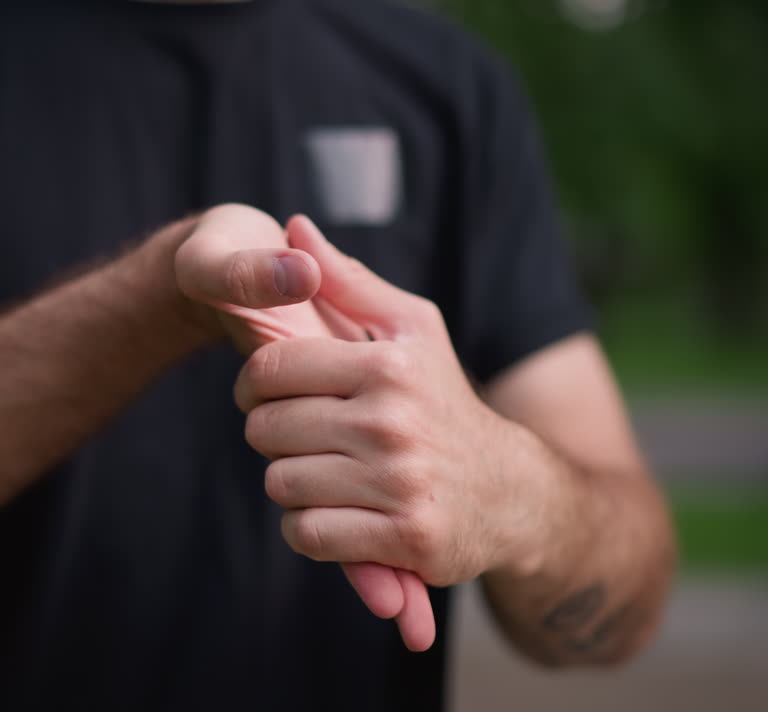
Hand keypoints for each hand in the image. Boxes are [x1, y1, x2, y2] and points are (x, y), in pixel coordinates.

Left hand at [173, 206, 435, 649]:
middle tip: (299, 438)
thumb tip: (294, 228)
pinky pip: (308, 534)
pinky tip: (334, 513)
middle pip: (266, 429)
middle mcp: (393, 422)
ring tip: (321, 473)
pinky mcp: (403, 538)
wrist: (513, 493)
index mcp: (389, 366)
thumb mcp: (413, 331)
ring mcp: (399, 483)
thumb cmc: (446, 402)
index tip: (265, 394)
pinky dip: (308, 529)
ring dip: (290, 484)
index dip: (253, 383)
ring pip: (282, 484)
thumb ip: (350, 282)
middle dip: (271, 436)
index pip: (271, 368)